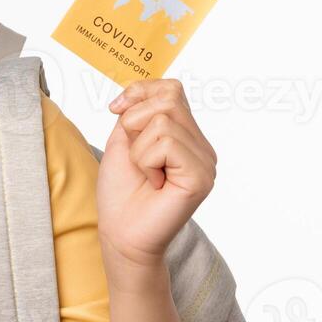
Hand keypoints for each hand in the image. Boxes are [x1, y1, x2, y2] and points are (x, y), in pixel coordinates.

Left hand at [96, 80, 215, 274]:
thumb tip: (140, 87)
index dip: (140, 92)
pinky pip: (166, 142)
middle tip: (136, 157)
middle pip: (168, 99)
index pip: (172, 89)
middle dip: (134, 123)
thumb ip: (136, 111)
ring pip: (163, 121)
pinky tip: (154, 184)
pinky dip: (146, 161)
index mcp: (186, 136)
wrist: (120, 233)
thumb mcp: (123, 140)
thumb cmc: (121, 192)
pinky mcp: (201, 176)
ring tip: (146, 175)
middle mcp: (202, 147)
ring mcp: (205, 162)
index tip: (116, 110)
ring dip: (139, 149)